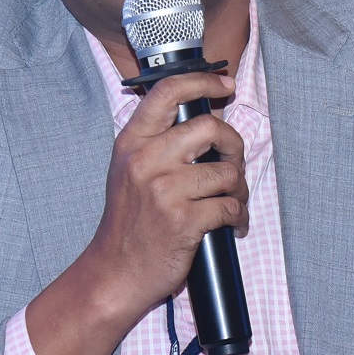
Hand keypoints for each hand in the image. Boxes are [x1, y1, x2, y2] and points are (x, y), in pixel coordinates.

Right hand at [89, 69, 248, 320]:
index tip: (226, 85)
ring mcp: (165, 190)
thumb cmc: (129, 222)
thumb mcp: (129, 170)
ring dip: (239, 189)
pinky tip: (231, 224)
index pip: (168, 92)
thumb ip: (158, 142)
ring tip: (231, 201)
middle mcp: (146, 160)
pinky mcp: (184, 220)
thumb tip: (206, 121)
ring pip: (226, 171)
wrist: (114, 273)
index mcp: (132, 142)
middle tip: (233, 163)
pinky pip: (230, 206)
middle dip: (234, 145)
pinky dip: (238, 216)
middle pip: (210, 127)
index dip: (203, 81)